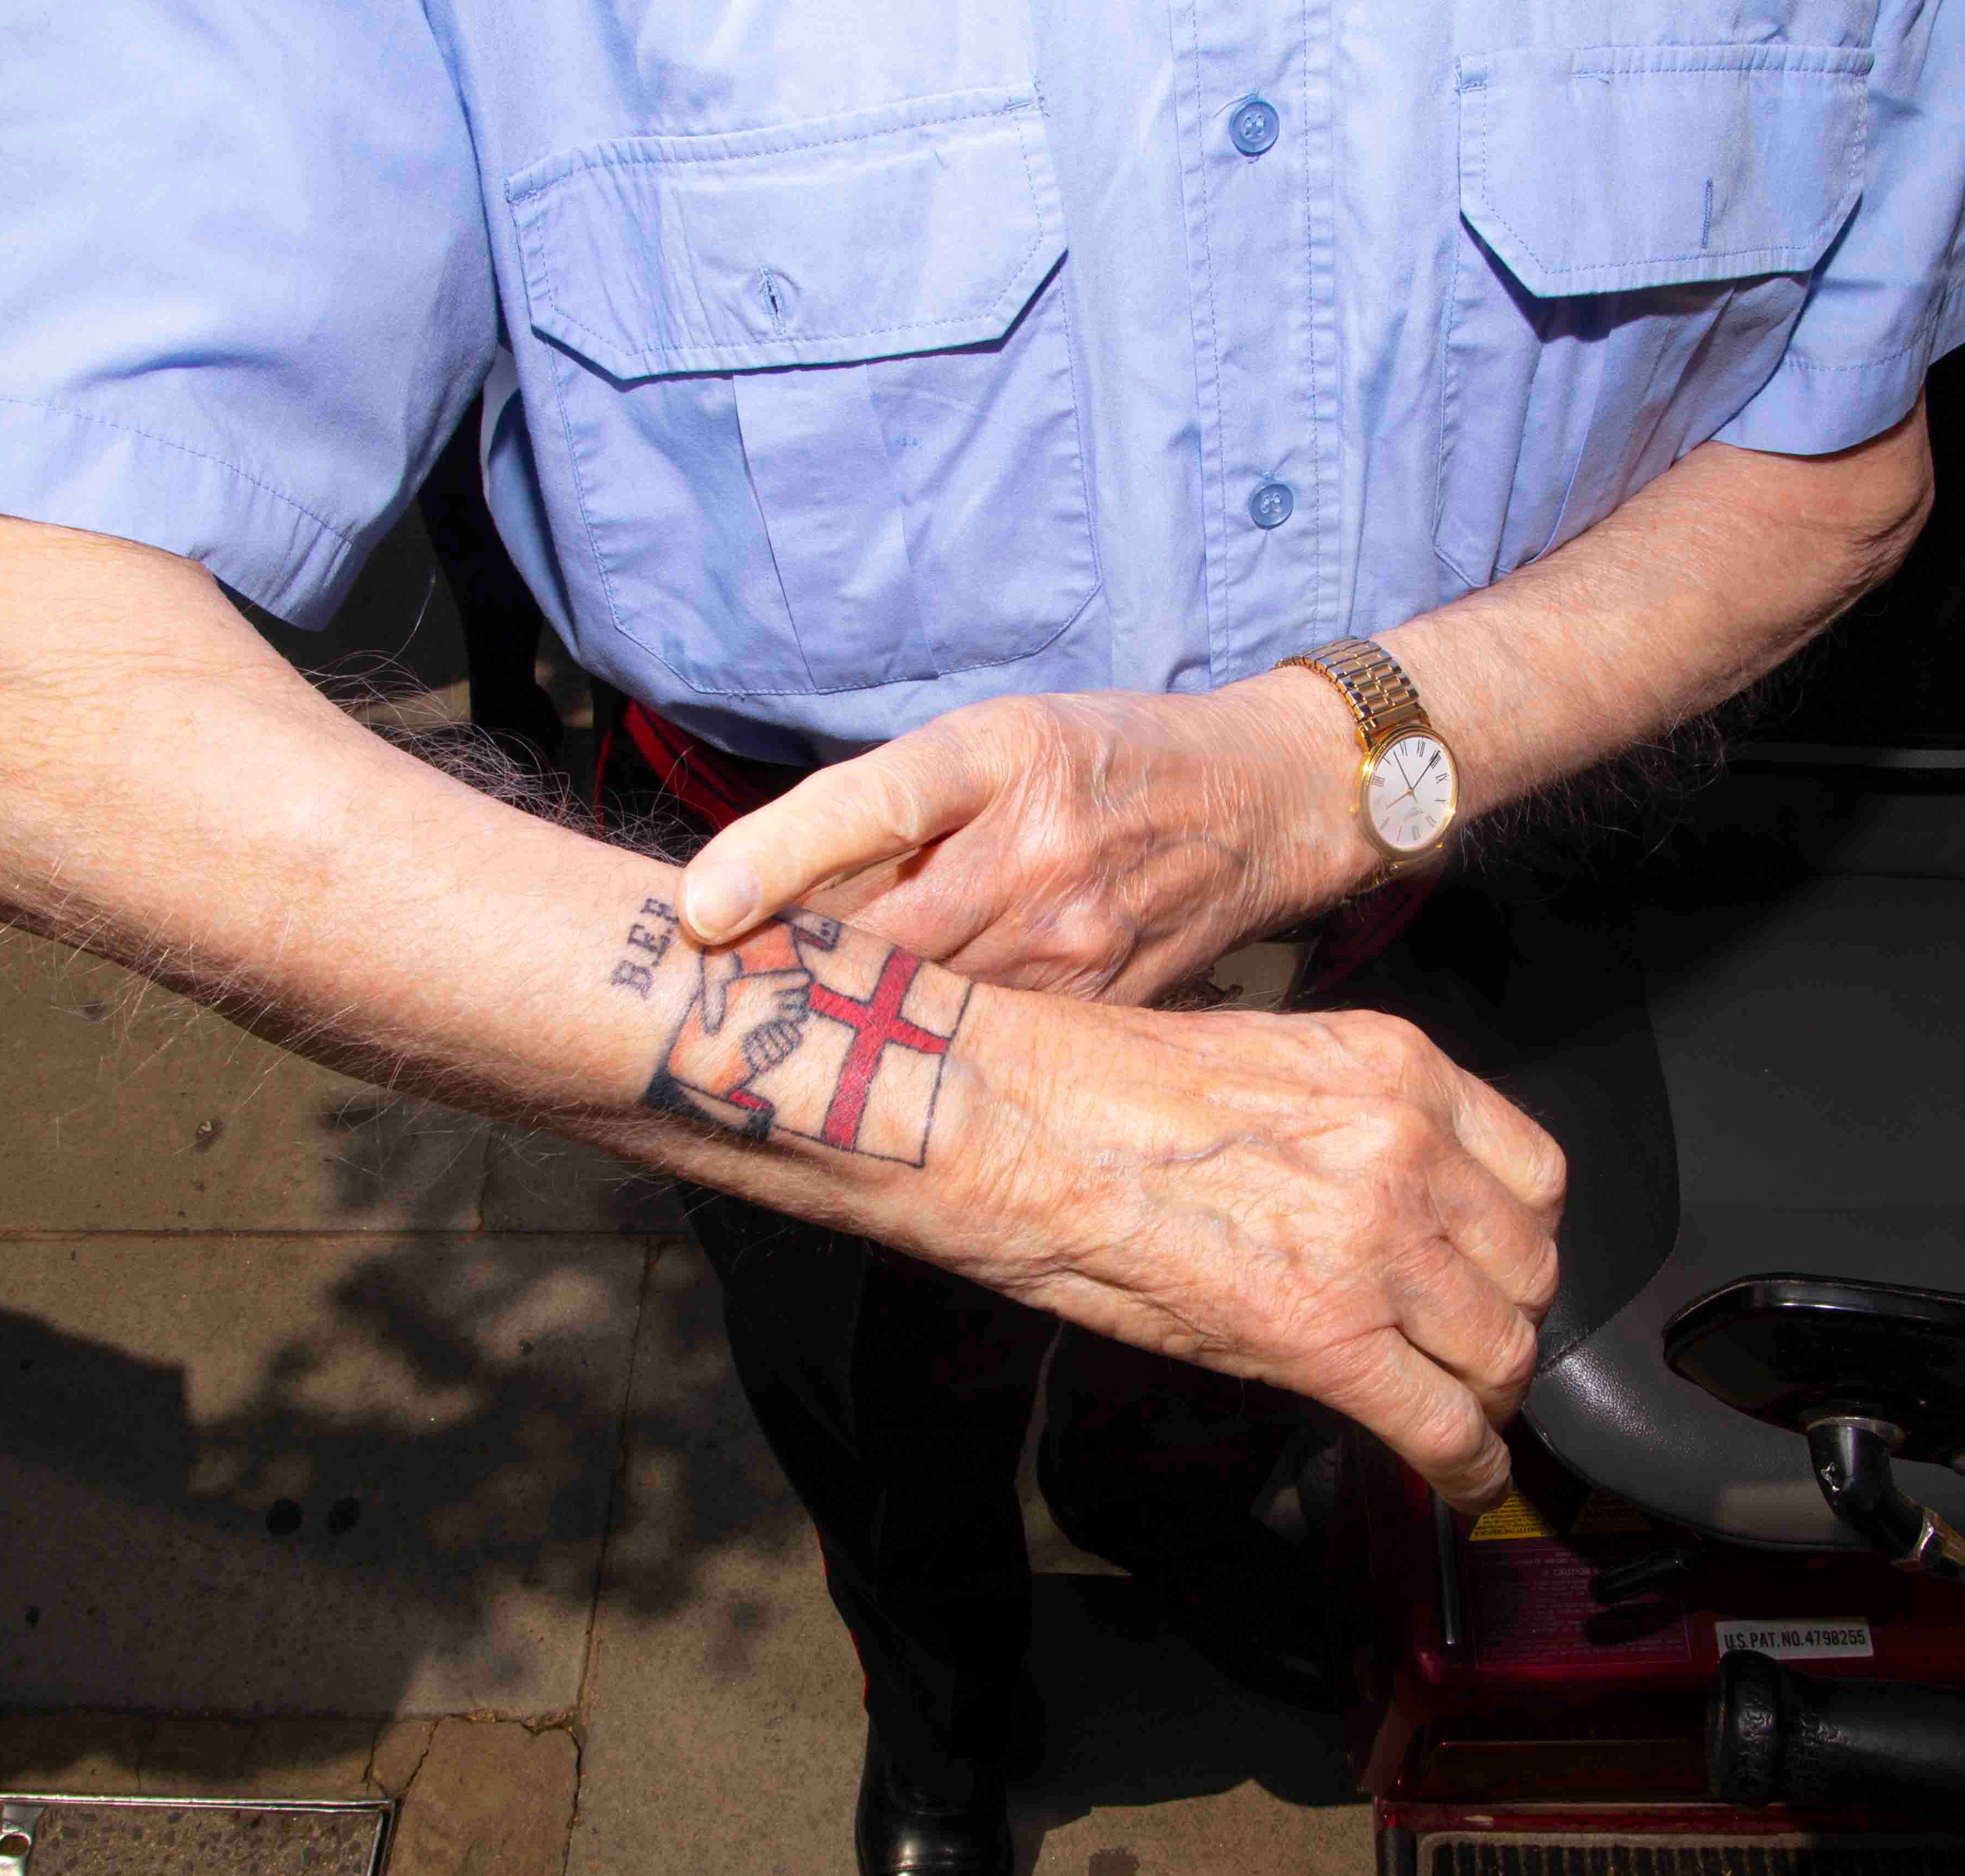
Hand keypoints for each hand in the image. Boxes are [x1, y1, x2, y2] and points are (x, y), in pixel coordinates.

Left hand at [676, 675, 1368, 1005]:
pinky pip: (992, 1041)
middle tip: (709, 1000)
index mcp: (1002, 757)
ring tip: (786, 1035)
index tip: (696, 910)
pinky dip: (932, 1045)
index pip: (875, 804)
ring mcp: (1077, 941)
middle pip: (887, 935)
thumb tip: (761, 889)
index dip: (779, 857)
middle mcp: (1039, 851)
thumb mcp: (1002, 734)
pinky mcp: (1104, 1005)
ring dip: (855, 1018)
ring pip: (931, 1001)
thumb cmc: (1108, 757)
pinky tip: (892, 1052)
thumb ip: (893, 804)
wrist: (1268, 804)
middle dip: (795, 969)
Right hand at [911, 985, 1563, 1509]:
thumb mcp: (1265, 1070)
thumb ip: (1349, 1127)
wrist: (1006, 1120)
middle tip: (1465, 1354)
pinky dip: (1467, 1468)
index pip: (1534, 1174)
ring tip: (1454, 1419)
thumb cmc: (1090, 1086)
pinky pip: (1444, 1424)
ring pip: (1501, 1350)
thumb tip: (1376, 1198)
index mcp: (1397, 1067)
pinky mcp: (1327, 1337)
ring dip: (1485, 1397)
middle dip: (1504, 1320)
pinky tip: (1461, 1483)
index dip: (1517, 1240)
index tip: (1492, 1271)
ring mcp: (1377, 1241)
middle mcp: (1409, 1145)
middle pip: (1529, 1266)